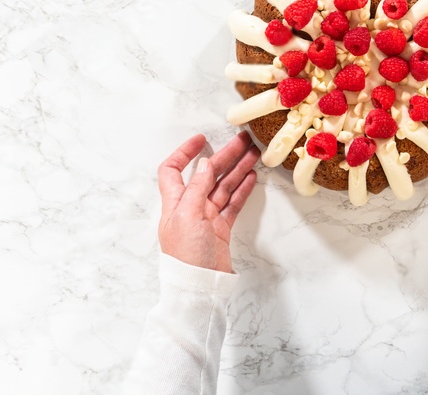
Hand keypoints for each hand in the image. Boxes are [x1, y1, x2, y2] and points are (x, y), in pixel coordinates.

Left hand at [156, 131, 259, 272]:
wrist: (199, 287)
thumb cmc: (186, 255)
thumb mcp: (188, 216)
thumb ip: (197, 188)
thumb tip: (204, 164)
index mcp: (175, 202)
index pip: (173, 169)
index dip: (185, 152)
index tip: (201, 139)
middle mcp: (190, 207)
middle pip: (207, 174)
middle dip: (224, 156)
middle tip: (243, 141)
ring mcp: (206, 217)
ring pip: (223, 186)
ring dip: (237, 169)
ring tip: (253, 154)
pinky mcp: (220, 229)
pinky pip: (232, 203)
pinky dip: (242, 190)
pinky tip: (251, 177)